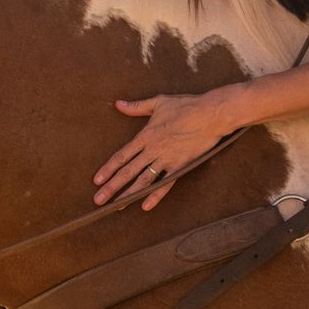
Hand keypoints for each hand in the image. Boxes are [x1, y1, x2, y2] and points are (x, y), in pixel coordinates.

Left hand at [93, 90, 234, 209]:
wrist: (211, 114)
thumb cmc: (186, 106)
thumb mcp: (158, 102)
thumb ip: (136, 107)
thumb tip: (118, 104)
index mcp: (146, 136)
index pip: (121, 156)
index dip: (108, 169)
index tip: (96, 180)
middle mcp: (153, 150)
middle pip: (128, 171)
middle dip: (112, 187)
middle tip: (98, 200)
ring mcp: (166, 160)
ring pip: (143, 181)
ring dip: (129, 195)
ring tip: (116, 206)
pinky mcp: (180, 166)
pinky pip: (166, 184)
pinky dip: (155, 196)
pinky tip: (145, 206)